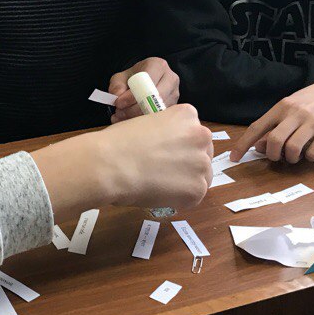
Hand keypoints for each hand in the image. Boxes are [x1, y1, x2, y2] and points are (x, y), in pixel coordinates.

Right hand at [31, 104, 212, 220]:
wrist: (111, 164)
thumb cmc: (118, 141)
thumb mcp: (146, 124)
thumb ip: (164, 134)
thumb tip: (165, 152)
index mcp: (187, 115)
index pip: (193, 133)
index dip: (180, 146)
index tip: (166, 154)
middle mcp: (201, 135)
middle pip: (203, 153)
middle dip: (188, 163)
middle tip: (165, 172)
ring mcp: (202, 163)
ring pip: (200, 176)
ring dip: (184, 182)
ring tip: (159, 185)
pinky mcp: (198, 188)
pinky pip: (193, 196)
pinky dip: (178, 199)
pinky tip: (159, 194)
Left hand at [107, 57, 179, 122]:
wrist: (144, 82)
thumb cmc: (133, 79)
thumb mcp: (120, 78)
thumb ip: (117, 86)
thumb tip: (118, 96)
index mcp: (158, 66)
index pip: (147, 82)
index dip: (132, 95)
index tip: (119, 103)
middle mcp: (170, 79)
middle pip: (154, 98)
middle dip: (134, 108)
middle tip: (120, 112)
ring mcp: (174, 94)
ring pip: (157, 110)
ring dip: (138, 116)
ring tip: (123, 117)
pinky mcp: (174, 107)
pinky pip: (160, 117)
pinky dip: (144, 121)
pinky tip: (132, 121)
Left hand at [231, 73, 313, 163]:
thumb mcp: (292, 106)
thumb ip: (276, 124)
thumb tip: (259, 146)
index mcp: (282, 106)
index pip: (257, 127)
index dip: (243, 144)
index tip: (234, 157)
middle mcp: (296, 113)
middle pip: (274, 141)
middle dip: (272, 154)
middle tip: (278, 156)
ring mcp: (313, 123)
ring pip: (292, 149)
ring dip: (291, 158)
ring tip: (295, 155)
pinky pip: (312, 154)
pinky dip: (309, 157)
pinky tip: (312, 151)